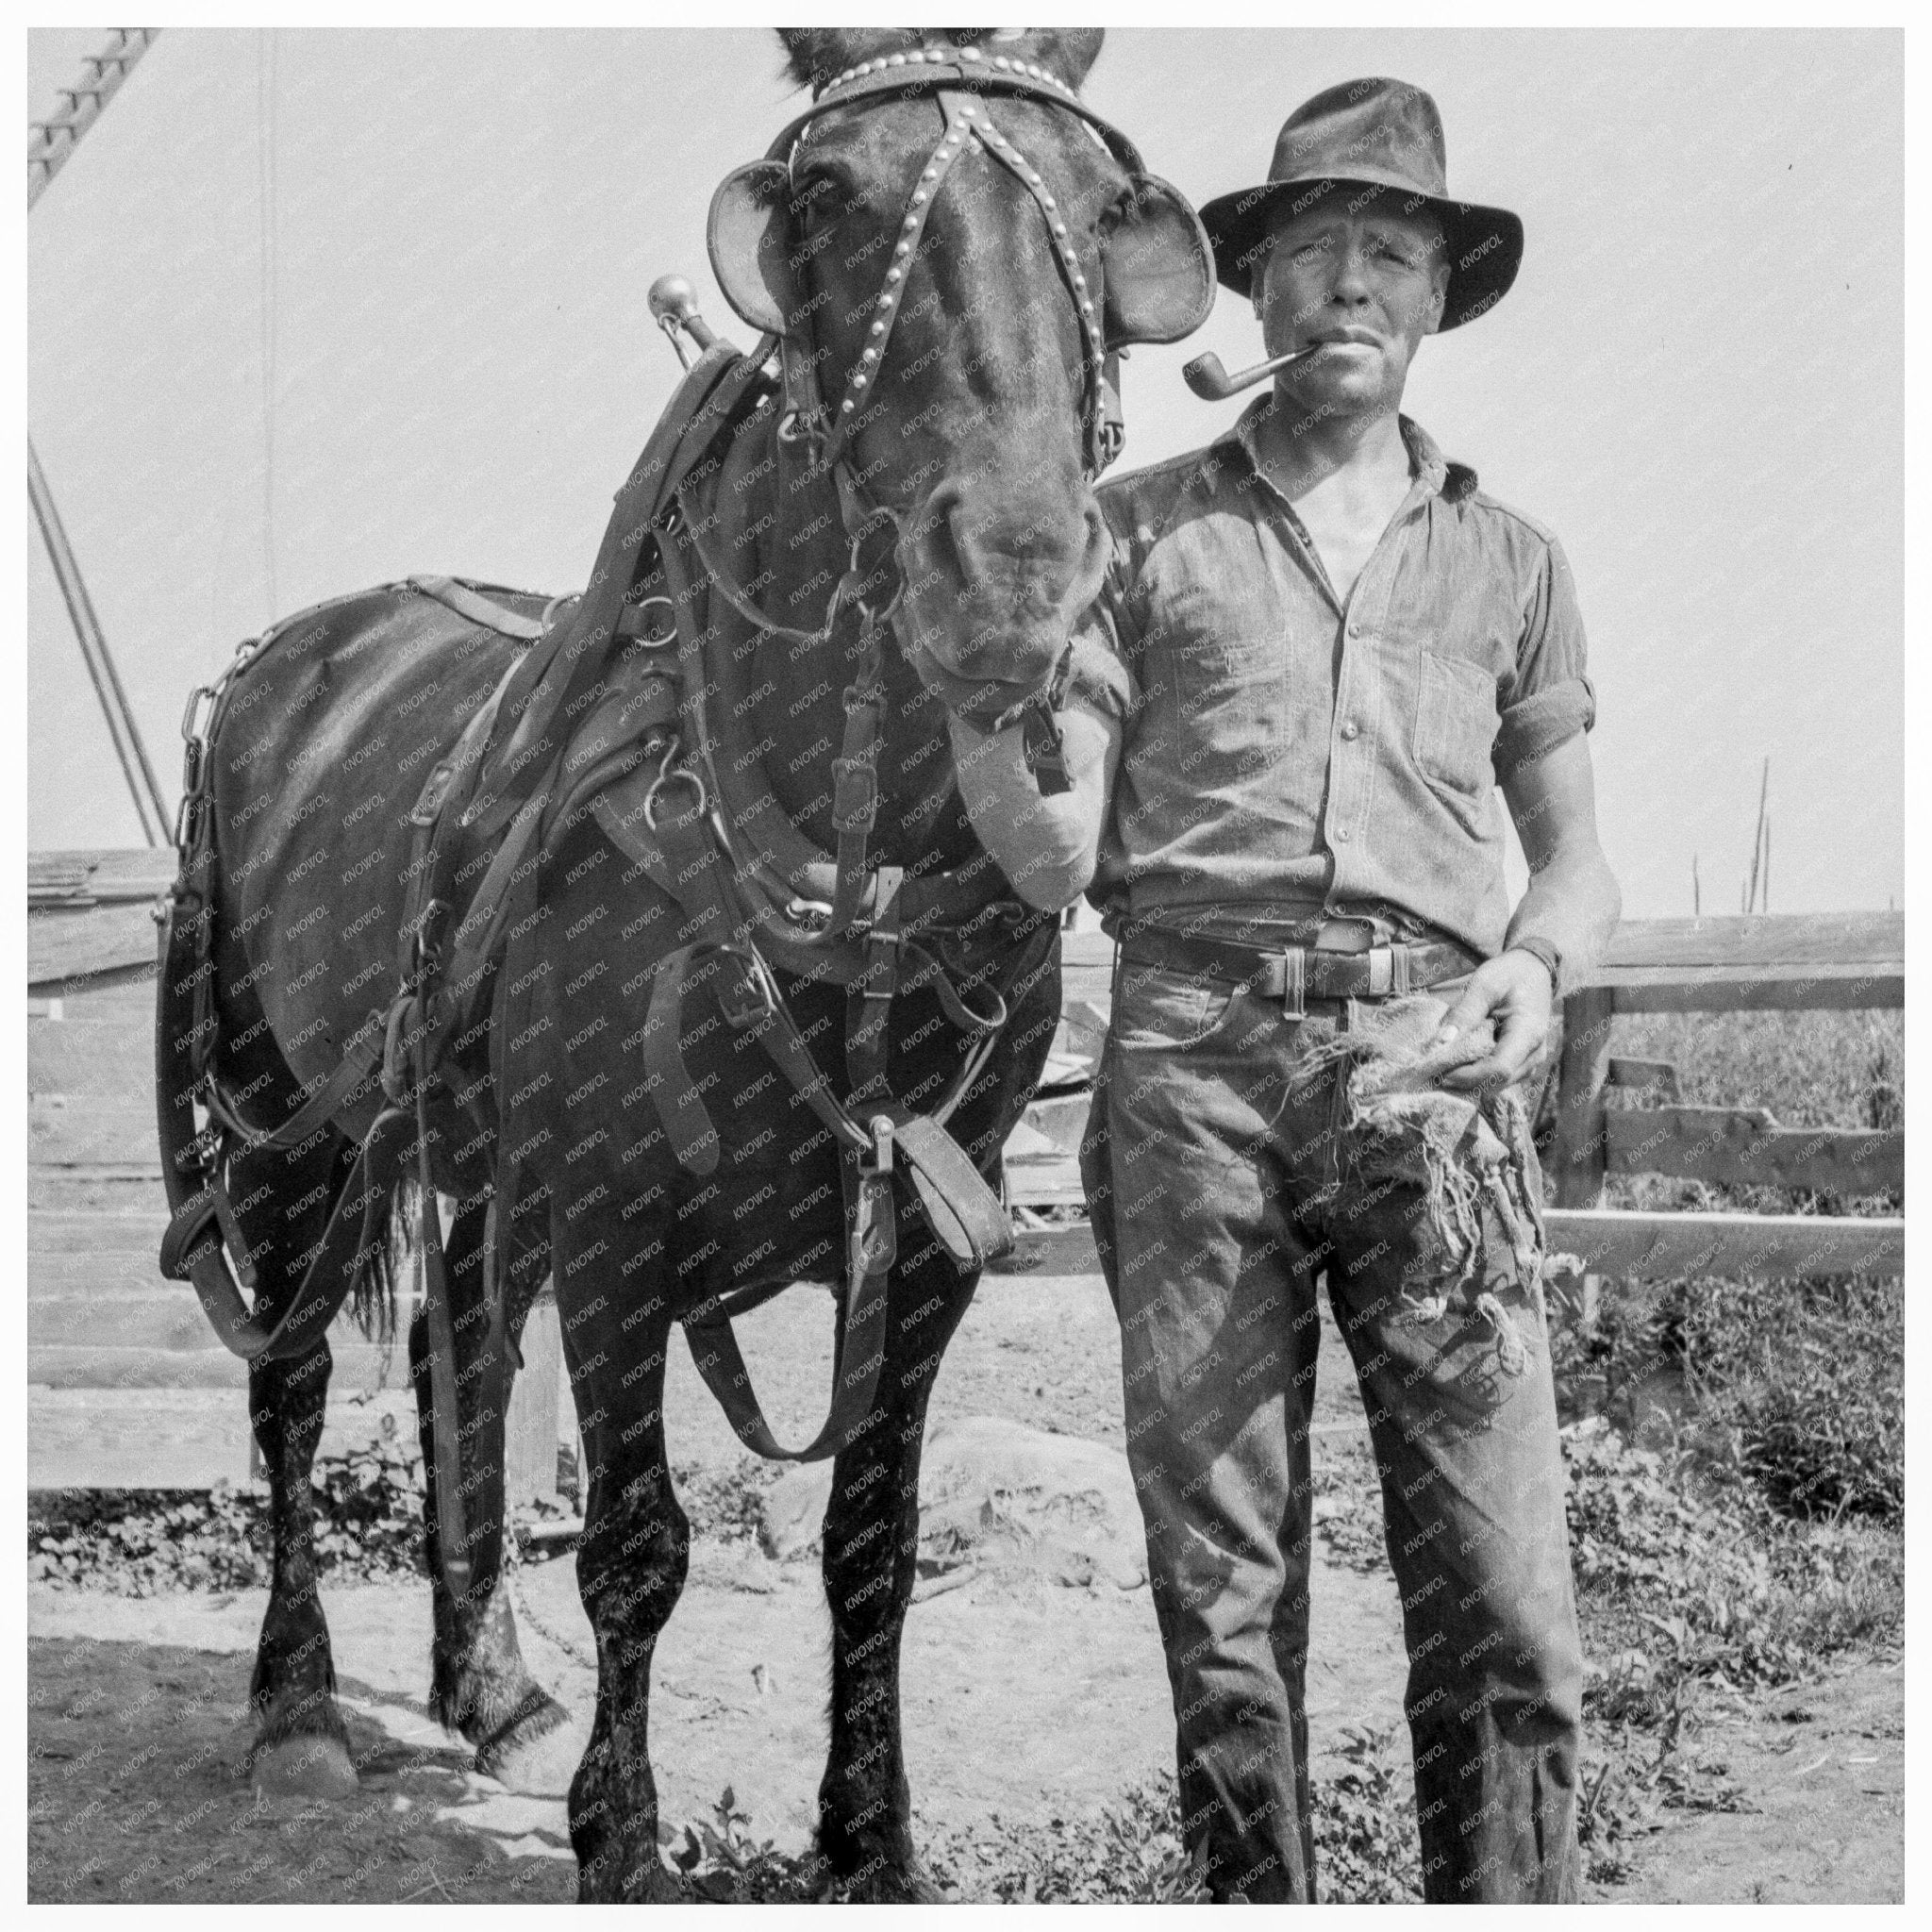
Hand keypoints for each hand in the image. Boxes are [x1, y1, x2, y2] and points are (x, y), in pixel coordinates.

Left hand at [1429, 949, 1553, 1092]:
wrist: (1532, 972)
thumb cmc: (1508, 975)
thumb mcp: (1484, 984)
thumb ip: (1464, 1012)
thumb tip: (1441, 1043)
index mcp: (1528, 1032)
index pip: (1499, 1068)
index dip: (1468, 1076)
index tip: (1438, 1072)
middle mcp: (1534, 1053)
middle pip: (1497, 1082)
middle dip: (1464, 1082)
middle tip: (1431, 1074)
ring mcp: (1530, 1061)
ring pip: (1496, 1086)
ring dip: (1468, 1083)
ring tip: (1440, 1071)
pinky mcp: (1522, 1064)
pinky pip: (1498, 1080)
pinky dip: (1476, 1078)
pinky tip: (1455, 1067)